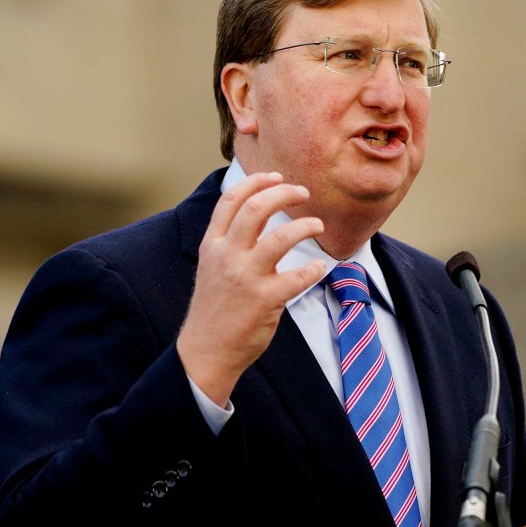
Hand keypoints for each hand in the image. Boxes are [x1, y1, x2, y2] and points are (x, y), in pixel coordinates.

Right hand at [177, 171, 324, 405]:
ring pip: (280, 237)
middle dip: (284, 193)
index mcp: (213, 245)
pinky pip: (297, 277)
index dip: (257, 181)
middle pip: (256, 208)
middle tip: (303, 193)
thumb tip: (259, 217)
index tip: (277, 176)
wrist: (206, 350)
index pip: (232, 200)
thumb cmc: (216, 308)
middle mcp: (227, 256)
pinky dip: (313, 269)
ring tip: (317, 225)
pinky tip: (319, 268)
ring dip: (305, 226)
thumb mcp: (213, 267)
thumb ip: (231, 242)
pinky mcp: (264, 300)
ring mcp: (245, 277)